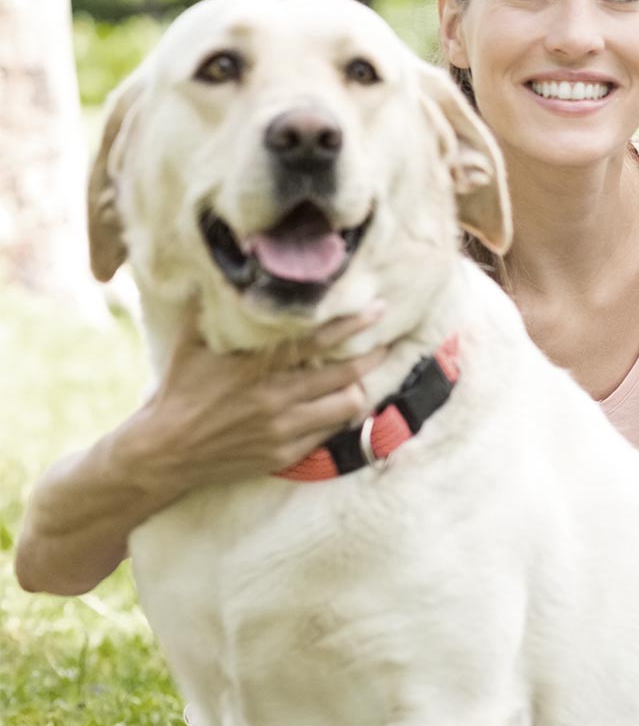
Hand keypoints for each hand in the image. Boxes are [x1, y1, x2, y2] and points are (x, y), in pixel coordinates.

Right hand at [124, 307, 389, 488]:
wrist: (164, 451)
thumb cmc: (179, 390)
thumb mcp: (191, 343)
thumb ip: (214, 309)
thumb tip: (229, 270)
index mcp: (253, 366)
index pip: (316, 340)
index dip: (352, 324)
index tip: (377, 310)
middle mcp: (273, 397)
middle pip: (345, 374)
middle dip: (373, 356)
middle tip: (387, 343)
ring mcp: (282, 429)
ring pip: (346, 406)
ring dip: (359, 389)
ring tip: (363, 376)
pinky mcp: (285, 454)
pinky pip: (329, 433)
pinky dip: (338, 416)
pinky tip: (339, 404)